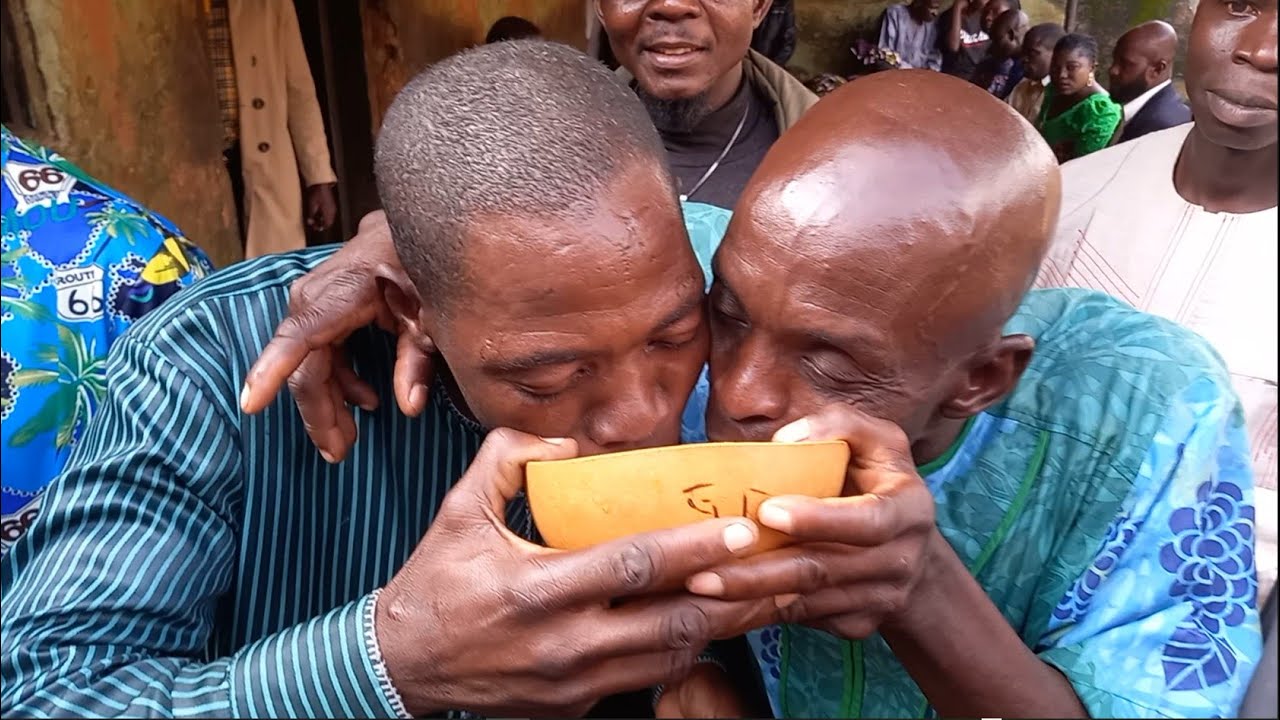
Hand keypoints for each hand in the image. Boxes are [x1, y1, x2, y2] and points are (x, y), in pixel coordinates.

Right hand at [240, 211, 431, 462]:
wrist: (414, 228)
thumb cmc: (423, 265)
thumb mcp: (431, 315)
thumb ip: (419, 360)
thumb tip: (407, 408)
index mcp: (342, 293)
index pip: (299, 339)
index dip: (271, 373)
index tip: (249, 404)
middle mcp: (316, 295)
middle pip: (305, 366)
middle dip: (319, 414)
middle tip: (337, 453)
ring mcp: (314, 300)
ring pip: (308, 364)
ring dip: (327, 404)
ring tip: (347, 440)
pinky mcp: (320, 308)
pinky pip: (318, 353)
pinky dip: (339, 381)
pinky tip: (365, 401)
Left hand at [305, 183, 337, 231]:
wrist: (321, 184)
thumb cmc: (317, 194)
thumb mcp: (312, 206)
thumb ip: (311, 216)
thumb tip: (310, 223)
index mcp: (328, 213)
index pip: (327, 224)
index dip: (321, 227)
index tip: (315, 227)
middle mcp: (332, 211)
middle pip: (329, 222)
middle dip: (322, 224)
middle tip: (315, 224)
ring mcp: (333, 207)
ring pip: (330, 218)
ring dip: (323, 219)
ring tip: (316, 218)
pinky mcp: (332, 204)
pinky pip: (330, 213)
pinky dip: (325, 215)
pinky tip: (319, 212)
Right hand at [377, 428, 780, 716]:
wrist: (402, 664)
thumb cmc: (436, 584)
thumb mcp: (460, 511)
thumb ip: (507, 459)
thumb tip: (565, 445)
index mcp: (539, 589)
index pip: (636, 566)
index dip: (695, 548)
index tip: (741, 530)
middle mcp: (564, 643)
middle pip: (672, 620)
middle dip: (732, 594)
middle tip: (774, 566)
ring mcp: (573, 682)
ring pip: (668, 656)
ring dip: (715, 625)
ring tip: (753, 594)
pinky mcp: (574, 705)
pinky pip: (645, 678)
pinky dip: (678, 650)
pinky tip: (701, 624)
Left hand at [685, 405, 936, 640]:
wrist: (913, 551)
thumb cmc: (879, 480)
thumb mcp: (874, 439)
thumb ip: (837, 425)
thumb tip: (786, 441)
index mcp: (907, 510)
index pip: (865, 521)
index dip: (818, 519)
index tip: (767, 511)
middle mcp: (899, 560)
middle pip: (822, 570)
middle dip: (759, 572)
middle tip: (703, 569)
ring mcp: (880, 599)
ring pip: (806, 602)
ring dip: (750, 597)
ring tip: (699, 587)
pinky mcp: (858, 623)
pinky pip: (805, 620)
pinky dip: (762, 613)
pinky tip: (722, 607)